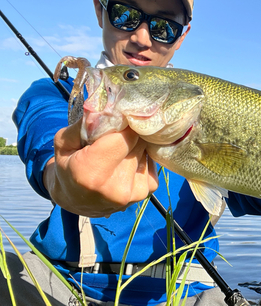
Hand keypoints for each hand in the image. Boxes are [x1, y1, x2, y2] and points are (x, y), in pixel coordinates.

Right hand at [43, 118, 158, 216]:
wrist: (77, 200)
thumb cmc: (69, 167)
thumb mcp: (64, 143)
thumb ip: (84, 124)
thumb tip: (108, 105)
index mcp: (92, 173)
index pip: (126, 136)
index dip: (124, 123)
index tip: (120, 116)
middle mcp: (117, 187)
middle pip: (138, 142)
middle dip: (129, 132)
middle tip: (116, 132)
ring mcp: (135, 192)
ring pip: (145, 151)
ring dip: (135, 145)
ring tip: (118, 150)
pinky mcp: (147, 192)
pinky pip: (151, 162)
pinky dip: (141, 157)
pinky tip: (126, 161)